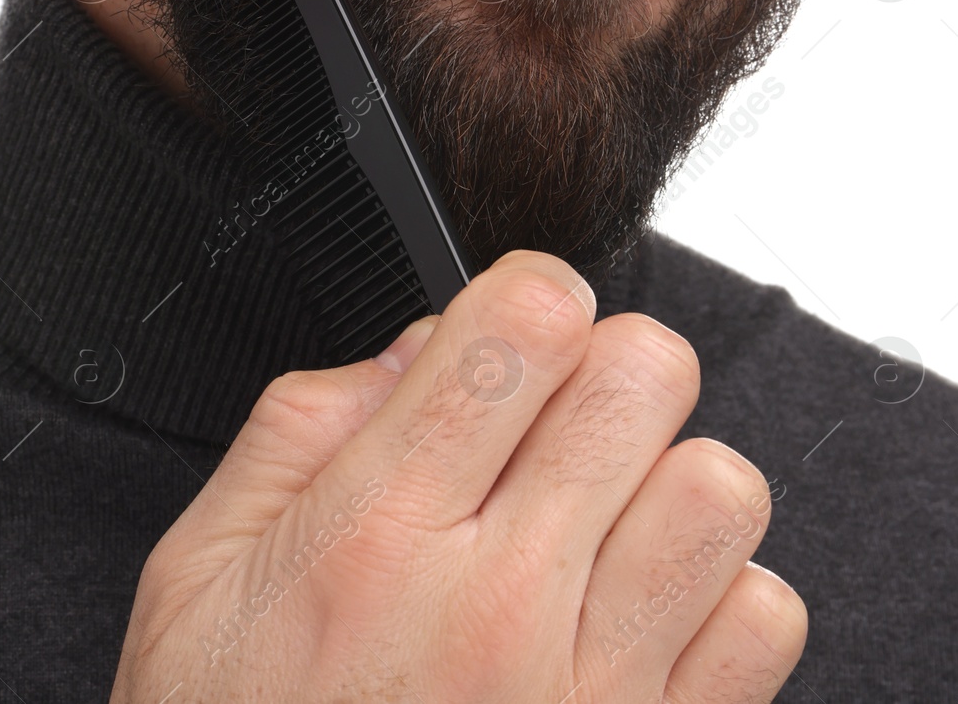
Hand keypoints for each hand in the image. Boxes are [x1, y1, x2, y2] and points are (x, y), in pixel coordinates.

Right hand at [110, 249, 804, 701]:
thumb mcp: (194, 580)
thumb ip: (295, 434)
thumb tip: (414, 348)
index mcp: (373, 535)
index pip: (518, 329)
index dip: (530, 293)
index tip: (518, 322)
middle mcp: (494, 604)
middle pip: (640, 378)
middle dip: (606, 367)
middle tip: (560, 417)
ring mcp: (590, 690)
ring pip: (721, 489)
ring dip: (670, 479)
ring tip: (607, 519)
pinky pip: (763, 620)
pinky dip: (719, 600)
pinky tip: (639, 618)